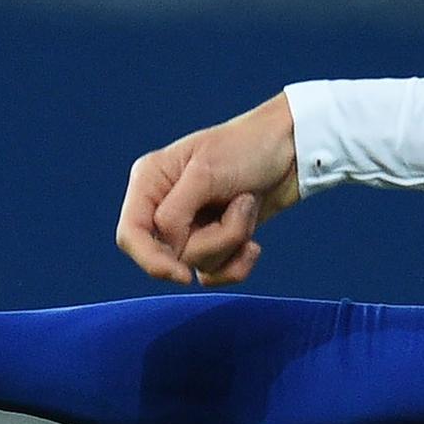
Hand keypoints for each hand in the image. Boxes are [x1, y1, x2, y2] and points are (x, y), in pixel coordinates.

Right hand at [119, 92, 301, 285]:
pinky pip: (216, 274)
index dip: (151, 260)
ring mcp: (191, 226)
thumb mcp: (205, 174)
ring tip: (247, 206)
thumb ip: (176, 213)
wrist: (292, 151)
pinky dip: (239, 263)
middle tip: (238, 208)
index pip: (131, 235)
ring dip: (232, 240)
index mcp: (150, 182)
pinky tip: (254, 245)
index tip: (182, 274)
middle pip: (170, 255)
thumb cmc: (247, 149)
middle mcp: (164, 206)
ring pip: (197, 265)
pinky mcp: (216, 241)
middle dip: (213, 240)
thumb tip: (169, 250)